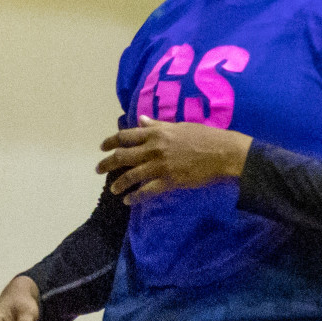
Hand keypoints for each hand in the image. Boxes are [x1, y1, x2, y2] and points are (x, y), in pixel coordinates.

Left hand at [97, 116, 252, 205]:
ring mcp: (160, 166)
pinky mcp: (168, 181)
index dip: (111, 141)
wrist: (222, 152)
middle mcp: (154, 148)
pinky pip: (146, 191)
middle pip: (123, 156)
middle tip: (99, 169)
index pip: (126, 136)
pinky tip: (129, 200)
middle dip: (107, 163)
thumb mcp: (180, 126)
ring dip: (119, 183)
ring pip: (131, 175)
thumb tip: (141, 120)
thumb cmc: (205, 136)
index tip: (102, 147)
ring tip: (113, 189)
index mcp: (157, 133)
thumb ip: (158, 125)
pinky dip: (135, 197)